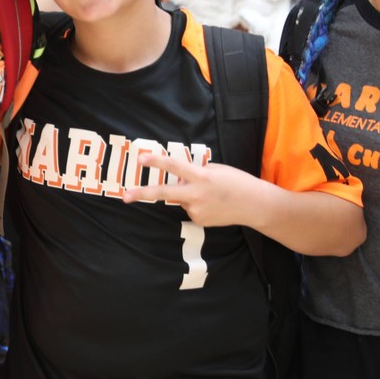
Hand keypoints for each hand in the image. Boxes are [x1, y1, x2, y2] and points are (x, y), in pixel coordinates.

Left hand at [124, 150, 266, 227]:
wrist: (254, 205)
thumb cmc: (236, 182)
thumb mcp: (216, 170)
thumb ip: (194, 173)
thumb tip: (177, 179)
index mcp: (201, 176)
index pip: (174, 166)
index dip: (157, 161)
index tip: (141, 158)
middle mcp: (196, 194)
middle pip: (163, 193)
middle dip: (142, 194)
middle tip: (125, 196)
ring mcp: (196, 210)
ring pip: (181, 199)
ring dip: (189, 194)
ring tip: (212, 195)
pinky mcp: (199, 220)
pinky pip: (190, 209)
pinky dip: (198, 204)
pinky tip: (213, 204)